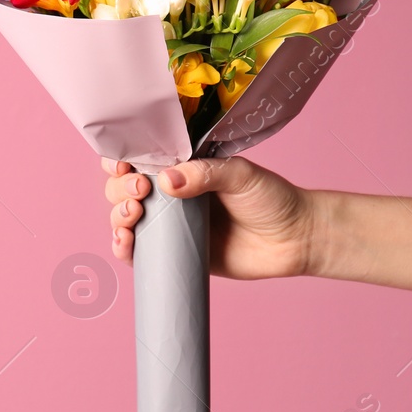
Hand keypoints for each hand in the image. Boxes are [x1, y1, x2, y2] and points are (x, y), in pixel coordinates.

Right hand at [102, 156, 316, 279]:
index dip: (122, 158)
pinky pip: (138, 252)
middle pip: (122, 187)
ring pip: (123, 218)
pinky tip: (125, 242)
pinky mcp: (173, 254)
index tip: (124, 163)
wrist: (294, 240)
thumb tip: (166, 180)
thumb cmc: (271, 198)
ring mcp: (168, 225)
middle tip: (141, 191)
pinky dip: (123, 247)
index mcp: (182, 167)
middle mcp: (169, 194)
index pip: (139, 157)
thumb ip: (205, 173)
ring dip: (117, 215)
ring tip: (134, 215)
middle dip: (120, 188)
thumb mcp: (240, 175)